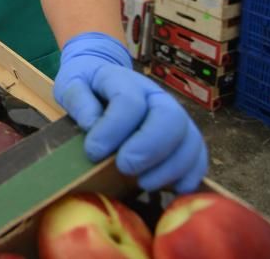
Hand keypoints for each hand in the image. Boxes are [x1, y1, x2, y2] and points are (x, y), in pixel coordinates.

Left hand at [53, 32, 207, 192]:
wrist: (102, 79)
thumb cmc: (86, 86)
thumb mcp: (71, 85)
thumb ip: (78, 101)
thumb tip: (92, 124)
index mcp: (125, 80)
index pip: (129, 101)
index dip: (113, 129)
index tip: (93, 151)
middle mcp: (156, 95)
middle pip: (169, 118)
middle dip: (149, 148)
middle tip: (125, 167)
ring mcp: (174, 114)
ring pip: (189, 138)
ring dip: (170, 167)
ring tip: (142, 183)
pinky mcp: (183, 135)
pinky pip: (198, 155)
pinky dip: (190, 175)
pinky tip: (171, 189)